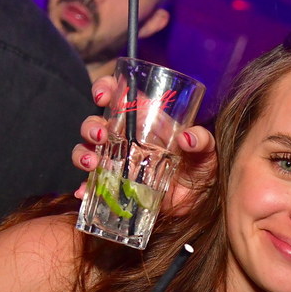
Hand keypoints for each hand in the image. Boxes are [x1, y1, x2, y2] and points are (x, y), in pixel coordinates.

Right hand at [72, 77, 216, 214]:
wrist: (199, 202)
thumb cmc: (201, 169)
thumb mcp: (207, 151)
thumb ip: (203, 140)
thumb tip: (188, 138)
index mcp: (146, 121)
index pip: (119, 96)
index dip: (104, 88)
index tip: (102, 95)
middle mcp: (127, 139)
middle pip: (96, 124)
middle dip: (90, 126)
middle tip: (99, 135)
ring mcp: (119, 162)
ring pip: (89, 150)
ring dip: (83, 154)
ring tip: (91, 162)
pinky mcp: (117, 186)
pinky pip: (94, 185)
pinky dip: (85, 187)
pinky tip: (84, 191)